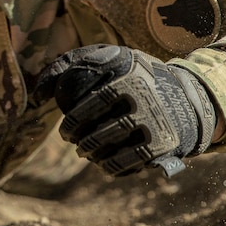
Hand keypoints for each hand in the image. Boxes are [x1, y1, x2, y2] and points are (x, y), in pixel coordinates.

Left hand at [33, 44, 215, 177]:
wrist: (188, 99)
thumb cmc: (134, 77)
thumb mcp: (110, 58)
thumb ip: (69, 65)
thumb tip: (37, 95)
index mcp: (130, 77)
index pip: (95, 102)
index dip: (76, 120)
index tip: (66, 131)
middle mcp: (145, 100)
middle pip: (104, 130)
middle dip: (84, 141)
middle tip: (75, 144)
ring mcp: (155, 124)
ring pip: (115, 149)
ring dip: (95, 155)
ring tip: (87, 153)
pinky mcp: (164, 145)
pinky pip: (130, 162)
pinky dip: (113, 167)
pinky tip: (104, 164)